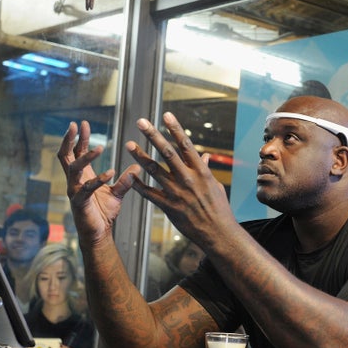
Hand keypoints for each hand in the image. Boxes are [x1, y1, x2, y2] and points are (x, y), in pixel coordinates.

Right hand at [57, 121, 141, 245]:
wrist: (99, 233)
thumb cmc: (104, 212)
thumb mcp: (117, 192)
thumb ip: (125, 180)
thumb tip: (137, 167)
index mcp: (83, 176)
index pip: (76, 152)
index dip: (79, 138)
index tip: (83, 123)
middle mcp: (75, 181)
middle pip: (65, 156)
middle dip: (69, 139)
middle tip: (75, 125)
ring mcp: (74, 191)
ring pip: (73, 169)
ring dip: (85, 157)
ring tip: (99, 148)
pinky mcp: (79, 202)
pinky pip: (85, 188)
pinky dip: (97, 180)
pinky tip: (110, 173)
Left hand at [126, 112, 235, 246]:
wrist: (218, 232)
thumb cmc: (218, 208)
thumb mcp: (214, 185)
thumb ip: (204, 169)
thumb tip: (204, 155)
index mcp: (200, 170)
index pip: (185, 144)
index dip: (175, 128)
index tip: (166, 115)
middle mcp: (188, 178)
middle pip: (167, 152)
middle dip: (153, 135)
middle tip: (141, 122)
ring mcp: (177, 192)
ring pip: (154, 170)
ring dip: (140, 156)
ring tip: (129, 144)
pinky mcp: (168, 206)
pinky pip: (149, 193)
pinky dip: (138, 184)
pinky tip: (129, 175)